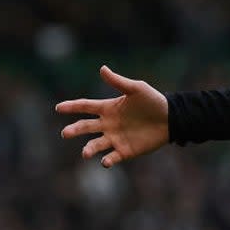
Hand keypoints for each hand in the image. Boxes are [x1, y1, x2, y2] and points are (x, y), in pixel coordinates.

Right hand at [55, 65, 169, 167]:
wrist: (171, 119)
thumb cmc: (153, 101)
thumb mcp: (137, 89)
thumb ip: (119, 82)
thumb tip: (102, 68)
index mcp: (109, 108)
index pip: (85, 107)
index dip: (72, 106)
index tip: (58, 108)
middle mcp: (108, 124)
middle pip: (85, 127)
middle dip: (74, 130)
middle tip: (65, 133)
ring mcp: (115, 138)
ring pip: (96, 145)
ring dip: (89, 149)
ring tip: (85, 153)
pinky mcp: (125, 151)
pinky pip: (113, 157)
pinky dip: (107, 161)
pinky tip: (106, 161)